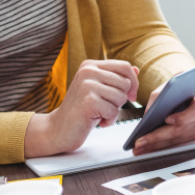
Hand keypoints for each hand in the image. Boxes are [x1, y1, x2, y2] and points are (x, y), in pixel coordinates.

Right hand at [24, 60, 138, 156]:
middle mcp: (88, 71)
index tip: (131, 95)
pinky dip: (109, 120)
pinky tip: (97, 121)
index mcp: (90, 65)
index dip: (134, 82)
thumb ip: (115, 79)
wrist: (57, 129)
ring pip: (121, 97)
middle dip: (121, 99)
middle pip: (125, 83)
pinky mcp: (88, 102)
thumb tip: (136, 69)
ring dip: (114, 110)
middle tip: (105, 106)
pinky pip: (114, 111)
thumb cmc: (81, 110)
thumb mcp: (98, 90)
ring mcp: (87, 85)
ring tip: (99, 113)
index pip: (125, 66)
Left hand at [132, 87, 194, 155]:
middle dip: (158, 137)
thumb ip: (159, 97)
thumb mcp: (168, 87)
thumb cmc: (177, 89)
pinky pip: (175, 144)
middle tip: (140, 142)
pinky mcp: (191, 138)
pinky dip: (160, 146)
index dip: (182, 117)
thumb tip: (147, 114)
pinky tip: (147, 148)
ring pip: (176, 141)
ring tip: (139, 148)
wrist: (186, 92)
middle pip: (180, 131)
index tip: (166, 119)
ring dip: (156, 146)